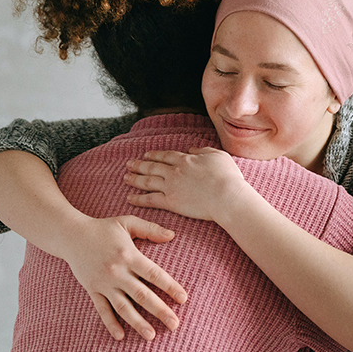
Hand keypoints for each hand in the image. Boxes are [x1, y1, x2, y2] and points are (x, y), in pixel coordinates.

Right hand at [60, 215, 187, 340]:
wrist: (70, 235)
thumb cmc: (103, 228)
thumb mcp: (127, 222)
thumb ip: (150, 229)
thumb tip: (172, 235)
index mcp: (129, 255)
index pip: (154, 274)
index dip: (170, 287)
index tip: (183, 299)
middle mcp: (117, 272)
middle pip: (142, 295)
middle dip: (160, 310)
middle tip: (175, 324)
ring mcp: (104, 283)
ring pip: (123, 307)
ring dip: (138, 323)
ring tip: (152, 336)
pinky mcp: (92, 290)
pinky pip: (102, 310)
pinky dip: (110, 323)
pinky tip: (120, 336)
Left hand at [124, 148, 251, 224]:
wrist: (226, 196)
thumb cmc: (227, 176)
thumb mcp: (218, 155)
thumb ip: (203, 150)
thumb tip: (192, 149)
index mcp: (186, 159)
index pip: (166, 155)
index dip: (155, 155)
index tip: (146, 155)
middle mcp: (174, 171)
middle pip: (152, 167)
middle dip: (139, 165)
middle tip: (129, 164)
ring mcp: (171, 187)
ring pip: (147, 181)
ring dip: (135, 179)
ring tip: (125, 178)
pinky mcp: (171, 202)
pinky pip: (150, 199)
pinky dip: (139, 198)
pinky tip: (130, 197)